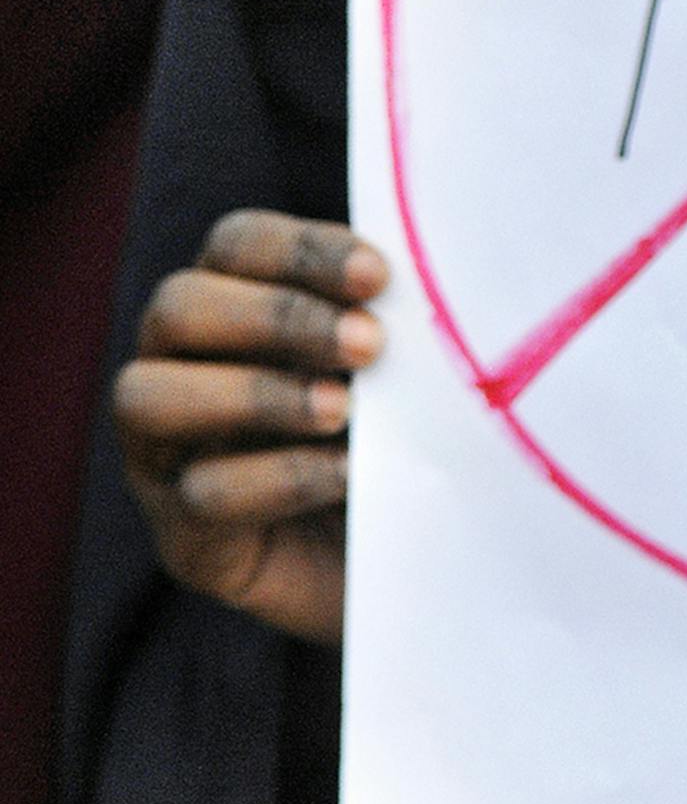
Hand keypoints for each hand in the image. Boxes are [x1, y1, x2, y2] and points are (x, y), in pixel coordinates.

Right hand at [114, 211, 386, 646]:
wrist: (411, 559)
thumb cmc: (404, 434)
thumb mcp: (403, 366)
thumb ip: (392, 316)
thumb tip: (421, 274)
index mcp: (231, 303)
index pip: (235, 244)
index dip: (300, 251)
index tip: (381, 276)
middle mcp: (177, 367)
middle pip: (177, 307)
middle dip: (275, 316)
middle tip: (368, 344)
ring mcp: (164, 455)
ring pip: (149, 396)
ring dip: (255, 393)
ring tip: (343, 411)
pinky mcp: (186, 537)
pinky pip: (202, 493)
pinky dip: (281, 477)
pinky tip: (348, 474)